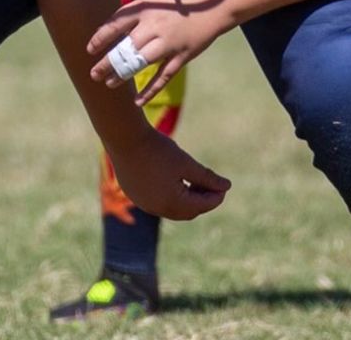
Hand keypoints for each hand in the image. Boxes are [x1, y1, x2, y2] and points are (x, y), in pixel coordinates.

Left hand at [86, 0, 226, 98]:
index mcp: (146, 9)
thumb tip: (112, 26)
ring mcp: (169, 43)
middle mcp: (155, 26)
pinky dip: (151, 91)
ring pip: (140, 63)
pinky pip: (164, 76)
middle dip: (107, 63)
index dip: (101, 38)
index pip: (116, 24)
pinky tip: (138, 101)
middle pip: (125, 48)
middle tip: (93, 74)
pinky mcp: (183, 56)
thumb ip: (135, 11)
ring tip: (109, 84)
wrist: (215, 4)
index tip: (90, 49)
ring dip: (123, 75)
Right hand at [105, 128, 230, 221]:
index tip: (224, 186)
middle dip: (202, 201)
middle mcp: (156, 209)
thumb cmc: (158, 149)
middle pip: (187, 212)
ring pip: (172, 209)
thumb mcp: (186, 163)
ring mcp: (143, 204)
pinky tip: (175, 181)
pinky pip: (158, 202)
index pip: (201, 206)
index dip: (216, 197)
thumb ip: (207, 178)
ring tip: (195, 182)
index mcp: (172, 203)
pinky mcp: (135, 195)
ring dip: (186, 199)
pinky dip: (171, 196)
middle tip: (212, 186)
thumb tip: (227, 187)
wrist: (124, 138)